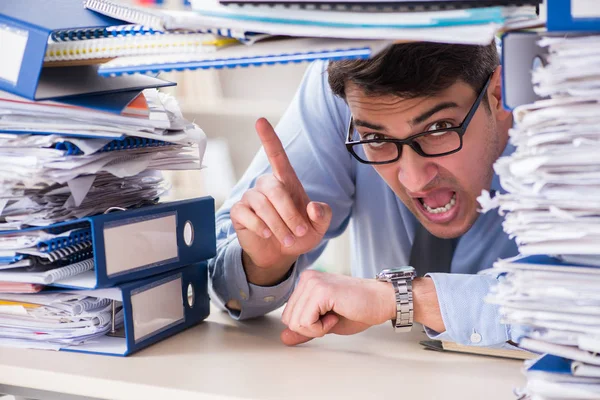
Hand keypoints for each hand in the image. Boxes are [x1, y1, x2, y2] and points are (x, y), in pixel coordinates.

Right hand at [230, 118, 331, 285]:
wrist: (280, 255)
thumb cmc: (299, 234)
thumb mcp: (318, 227)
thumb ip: (323, 215)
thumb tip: (313, 207)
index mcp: (286, 182)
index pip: (276, 155)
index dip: (269, 138)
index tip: (260, 121)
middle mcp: (266, 186)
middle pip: (275, 189)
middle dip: (289, 213)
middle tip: (299, 232)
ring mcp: (251, 198)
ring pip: (262, 204)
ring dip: (277, 224)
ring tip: (287, 240)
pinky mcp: (239, 212)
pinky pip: (246, 214)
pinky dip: (259, 226)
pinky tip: (266, 235)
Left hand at [281, 274, 444, 345]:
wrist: (382, 301)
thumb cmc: (359, 309)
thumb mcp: (326, 322)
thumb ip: (305, 328)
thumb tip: (283, 338)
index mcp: (306, 282)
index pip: (289, 315)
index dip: (308, 326)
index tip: (328, 317)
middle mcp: (306, 278)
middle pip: (289, 319)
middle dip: (310, 328)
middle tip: (332, 317)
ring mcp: (313, 282)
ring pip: (295, 322)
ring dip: (317, 328)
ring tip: (335, 315)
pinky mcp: (321, 291)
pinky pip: (306, 322)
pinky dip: (320, 328)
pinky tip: (336, 315)